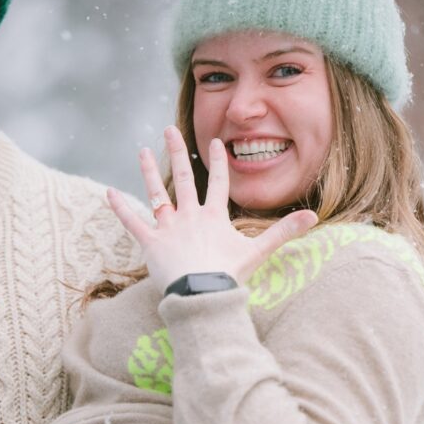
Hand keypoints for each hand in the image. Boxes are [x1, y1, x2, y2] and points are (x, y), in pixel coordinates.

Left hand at [107, 125, 317, 293]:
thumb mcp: (258, 251)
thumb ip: (284, 232)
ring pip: (156, 193)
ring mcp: (168, 227)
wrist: (203, 294)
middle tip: (169, 129)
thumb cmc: (230, 275)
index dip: (218, 162)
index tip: (215, 143)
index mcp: (214, 215)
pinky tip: (109, 193)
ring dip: (147, 172)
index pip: (218, 182)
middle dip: (177, 151)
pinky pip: (133, 222)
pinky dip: (121, 208)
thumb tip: (314, 216)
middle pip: (183, 178)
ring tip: (141, 151)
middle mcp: (190, 215)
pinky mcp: (150, 243)